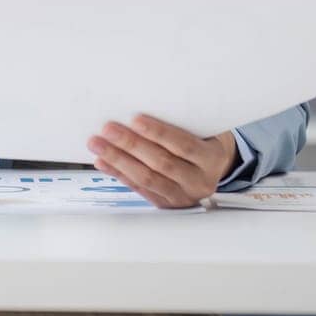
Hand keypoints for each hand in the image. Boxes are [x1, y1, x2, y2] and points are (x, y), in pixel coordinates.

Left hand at [86, 115, 236, 208]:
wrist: (218, 169)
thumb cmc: (205, 140)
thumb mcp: (205, 129)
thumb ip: (183, 122)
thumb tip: (141, 110)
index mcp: (211, 158)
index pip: (183, 145)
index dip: (158, 133)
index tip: (135, 119)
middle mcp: (199, 181)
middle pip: (161, 163)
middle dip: (131, 145)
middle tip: (108, 129)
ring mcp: (183, 196)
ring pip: (147, 178)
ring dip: (118, 160)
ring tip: (97, 144)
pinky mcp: (167, 205)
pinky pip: (139, 189)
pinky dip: (119, 174)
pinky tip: (103, 162)